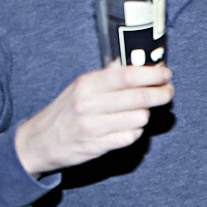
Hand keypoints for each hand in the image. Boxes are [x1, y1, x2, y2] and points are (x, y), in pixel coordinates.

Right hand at [13, 63, 173, 176]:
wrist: (38, 141)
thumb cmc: (65, 111)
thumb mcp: (80, 86)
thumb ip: (107, 75)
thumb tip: (136, 60)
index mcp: (86, 84)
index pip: (127, 76)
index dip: (152, 74)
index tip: (165, 73)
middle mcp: (89, 104)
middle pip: (139, 97)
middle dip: (161, 94)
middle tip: (168, 92)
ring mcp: (93, 127)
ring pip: (139, 118)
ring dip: (146, 114)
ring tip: (140, 111)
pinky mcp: (97, 146)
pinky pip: (131, 137)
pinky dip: (136, 131)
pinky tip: (129, 126)